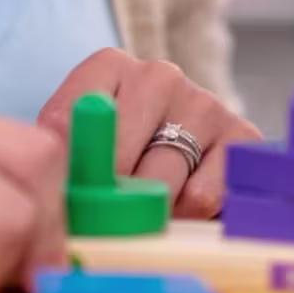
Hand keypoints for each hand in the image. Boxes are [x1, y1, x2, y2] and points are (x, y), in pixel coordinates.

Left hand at [38, 50, 258, 218]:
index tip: (60, 203)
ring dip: (147, 213)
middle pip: (116, 157)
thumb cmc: (116, 157)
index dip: (63, 173)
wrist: (181, 154)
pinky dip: (186, 216)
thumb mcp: (75, 150)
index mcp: (110, 66)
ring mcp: (205, 102)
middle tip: (99, 225)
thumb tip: (51, 194)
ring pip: (161, 182)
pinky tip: (181, 208)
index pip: (70, 120)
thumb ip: (62, 160)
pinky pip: (202, 196)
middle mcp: (160, 75)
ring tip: (143, 216)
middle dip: (104, 202)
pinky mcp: (243, 136)